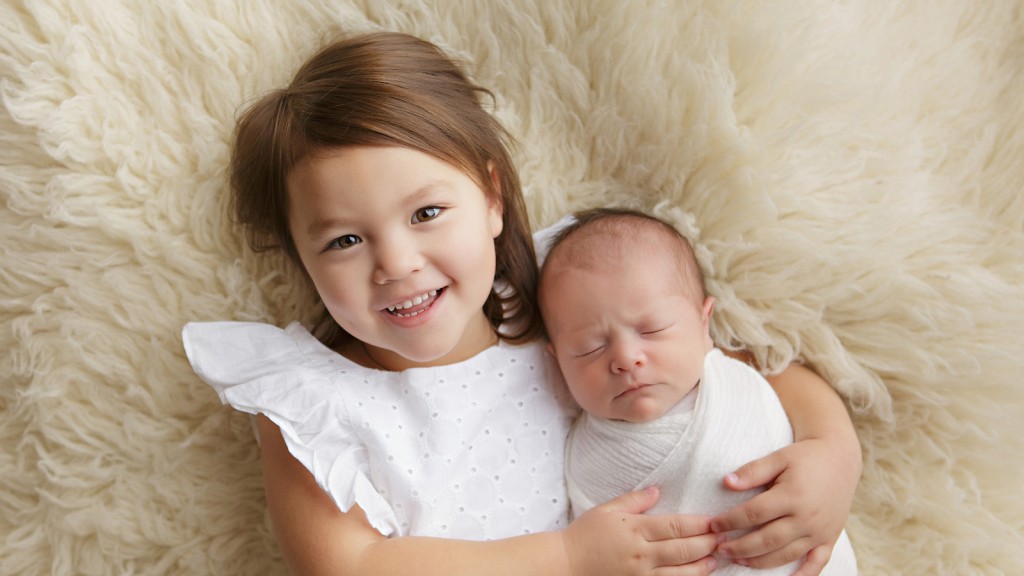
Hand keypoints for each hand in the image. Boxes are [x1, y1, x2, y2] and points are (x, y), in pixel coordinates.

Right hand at [562, 487, 719, 575]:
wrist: (564, 564)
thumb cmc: (585, 534)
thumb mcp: (607, 510)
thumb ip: (634, 500)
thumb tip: (657, 490)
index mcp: (634, 529)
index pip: (675, 526)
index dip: (699, 524)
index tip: (715, 521)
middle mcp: (640, 554)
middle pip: (683, 549)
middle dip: (707, 543)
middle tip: (725, 538)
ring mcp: (639, 575)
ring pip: (680, 573)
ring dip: (701, 566)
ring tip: (716, 560)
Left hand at [710, 439, 859, 574]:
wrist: (840, 459)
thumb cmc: (805, 457)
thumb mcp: (778, 457)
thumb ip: (752, 471)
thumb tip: (726, 482)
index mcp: (792, 495)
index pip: (754, 514)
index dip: (730, 522)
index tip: (713, 525)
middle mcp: (807, 517)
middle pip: (767, 540)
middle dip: (740, 547)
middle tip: (720, 549)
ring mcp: (819, 532)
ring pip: (786, 555)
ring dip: (760, 562)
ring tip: (738, 560)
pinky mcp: (829, 539)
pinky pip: (816, 564)